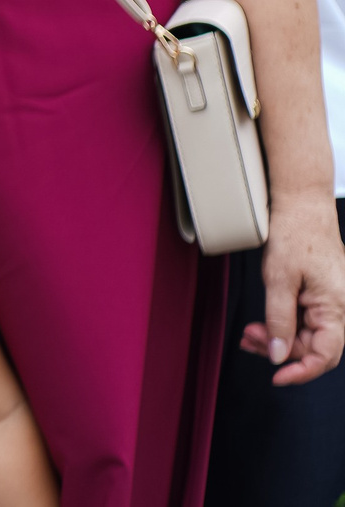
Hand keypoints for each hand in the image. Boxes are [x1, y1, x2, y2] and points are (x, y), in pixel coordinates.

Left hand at [241, 195, 344, 384]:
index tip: (276, 377)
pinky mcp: (321, 295)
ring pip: (306, 334)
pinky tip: (261, 324)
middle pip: (313, 347)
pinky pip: (304, 319)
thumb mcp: (279, 280)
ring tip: (249, 334)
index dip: (302, 371)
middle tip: (248, 341)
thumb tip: (279, 356)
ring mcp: (331, 302)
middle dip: (280, 350)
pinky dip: (281, 323)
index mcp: (336, 308)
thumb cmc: (294, 235)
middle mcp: (339, 308)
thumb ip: (279, 320)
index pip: (326, 355)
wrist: (302, 207)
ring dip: (278, 338)